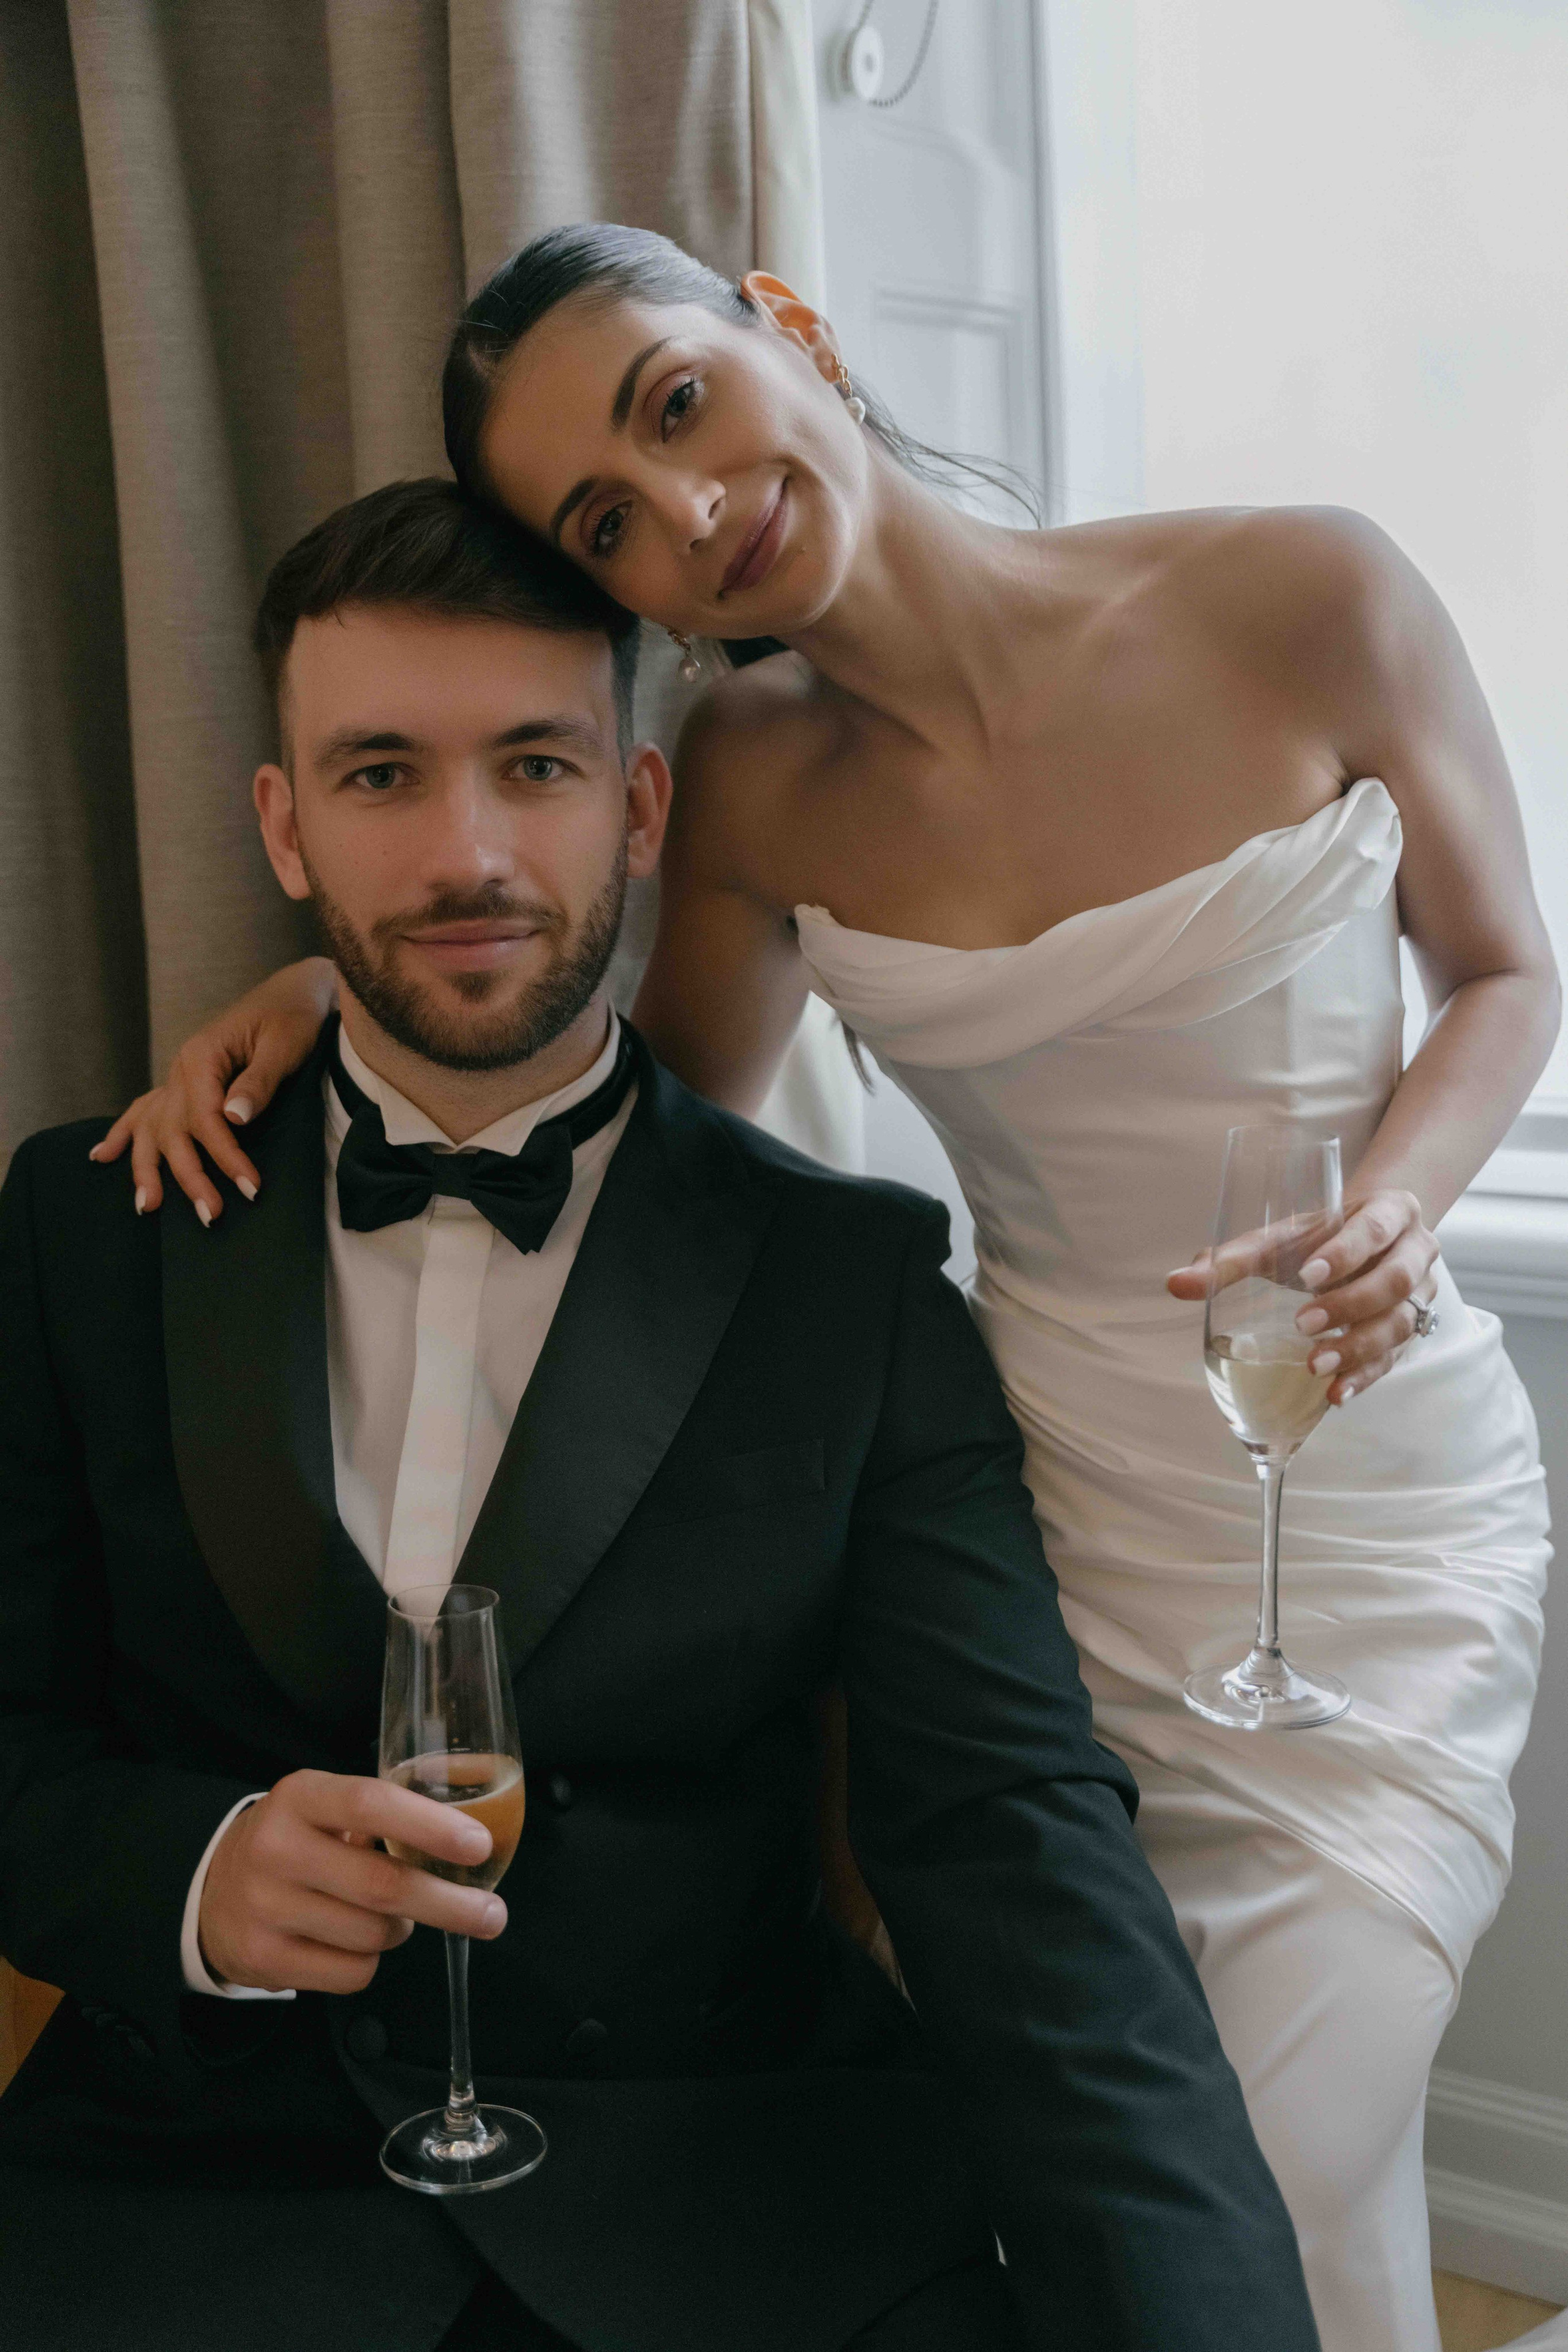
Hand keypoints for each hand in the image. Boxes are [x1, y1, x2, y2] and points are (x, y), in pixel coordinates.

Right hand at [89, 958, 334, 1223]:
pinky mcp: (187, 1084)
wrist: (293, 991)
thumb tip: (232, 1118)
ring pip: (152, 1127)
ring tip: (147, 1207)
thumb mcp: (284, 1045)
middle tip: (212, 1216)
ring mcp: (179, 1077)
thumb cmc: (294, 1016)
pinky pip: (147, 1110)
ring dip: (146, 1168)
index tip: (250, 1187)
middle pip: (174, 1130)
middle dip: (190, 1176)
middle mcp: (181, 1068)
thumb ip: (258, 1082)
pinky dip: (124, 1134)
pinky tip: (102, 1157)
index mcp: (201, 1056)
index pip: (205, 1117)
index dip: (225, 1155)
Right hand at [198, 1768, 505, 1994]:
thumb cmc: (296, 1842)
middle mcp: (275, 1847)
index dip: (431, 1826)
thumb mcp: (324, 1807)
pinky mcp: (262, 1958)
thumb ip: (382, 1815)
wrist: (213, 1890)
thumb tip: (467, 1842)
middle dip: (451, 1903)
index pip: (372, 1803)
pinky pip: (352, 1973)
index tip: (479, 1846)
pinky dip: (369, 1962)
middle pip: (383, 1885)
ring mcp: (264, 1906)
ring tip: (385, 1915)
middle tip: (492, 1915)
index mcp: (300, 1796)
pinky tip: (351, 1942)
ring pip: (374, 1934)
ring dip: (400, 1930)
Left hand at [1168, 1187, 1438, 1405]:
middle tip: (1304, 1324)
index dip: (1346, 1251)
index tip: (1307, 1275)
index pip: (1373, 1228)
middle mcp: (1416, 1251)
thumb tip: (1175, 1285)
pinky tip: (1335, 1395)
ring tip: (1316, 1366)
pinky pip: (1394, 1358)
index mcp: (1390, 1211)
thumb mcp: (1280, 1240)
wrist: (1366, 1244)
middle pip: (1395, 1280)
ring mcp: (1421, 1294)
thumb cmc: (1317, 1239)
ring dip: (1357, 1348)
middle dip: (1350, 1304)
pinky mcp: (1411, 1331)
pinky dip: (1364, 1377)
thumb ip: (1231, 1260)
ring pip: (1400, 1322)